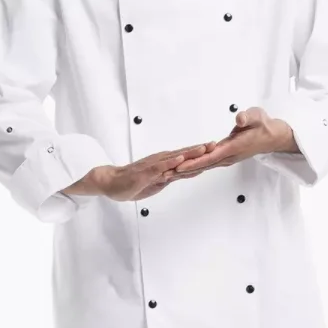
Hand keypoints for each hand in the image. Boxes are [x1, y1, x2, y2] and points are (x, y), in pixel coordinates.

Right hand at [95, 140, 218, 201]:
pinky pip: (160, 166)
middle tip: (216, 144)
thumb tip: (186, 174)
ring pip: (175, 158)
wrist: (112, 182)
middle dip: (200, 150)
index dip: (201, 154)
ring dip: (190, 153)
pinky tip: (180, 159)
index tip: (215, 149)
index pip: (186, 159)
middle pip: (184, 155)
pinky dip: (171, 162)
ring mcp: (154, 166)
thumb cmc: (133, 182)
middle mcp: (161, 162)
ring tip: (203, 148)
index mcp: (165, 165)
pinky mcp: (146, 172)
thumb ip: (170, 177)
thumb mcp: (157, 183)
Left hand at [163, 107, 293, 177]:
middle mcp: (229, 156)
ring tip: (170, 174)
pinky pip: (208, 163)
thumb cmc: (264, 124)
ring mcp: (227, 158)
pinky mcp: (226, 156)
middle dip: (185, 170)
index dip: (194, 162)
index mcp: (233, 147)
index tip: (180, 166)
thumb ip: (247, 117)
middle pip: (203, 165)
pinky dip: (195, 167)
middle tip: (166, 174)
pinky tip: (185, 169)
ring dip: (188, 170)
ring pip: (204, 166)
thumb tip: (239, 119)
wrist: (273, 136)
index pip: (210, 156)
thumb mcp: (257, 116)